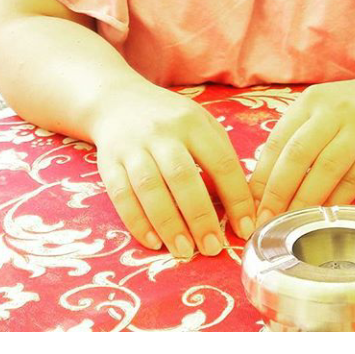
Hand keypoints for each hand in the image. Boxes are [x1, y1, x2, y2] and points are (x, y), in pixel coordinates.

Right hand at [93, 80, 255, 258]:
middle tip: (213, 247)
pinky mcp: (108, 163)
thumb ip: (219, 155)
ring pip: (150, 189)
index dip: (236, 199)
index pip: (221, 162)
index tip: (246, 230)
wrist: (116, 101)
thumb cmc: (169, 120)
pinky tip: (154, 243)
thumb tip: (240, 203)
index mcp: (193, 122)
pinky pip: (121, 196)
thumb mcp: (200, 124)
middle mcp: (162, 133)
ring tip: (185, 251)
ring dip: (169, 225)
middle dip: (200, 216)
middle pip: (183, 177)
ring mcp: (132, 147)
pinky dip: (137, 222)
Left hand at [250, 74, 354, 228]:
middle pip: (297, 155)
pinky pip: (354, 180)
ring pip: (325, 169)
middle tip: (265, 219)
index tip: (250, 204)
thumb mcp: (322, 112)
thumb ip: (298, 139)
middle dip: (277, 192)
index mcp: (310, 102)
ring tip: (290, 224)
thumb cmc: (354, 111)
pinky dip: (335, 201)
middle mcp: (332, 111)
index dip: (261, 175)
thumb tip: (265, 186)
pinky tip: (323, 216)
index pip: (277, 141)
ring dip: (304, 201)